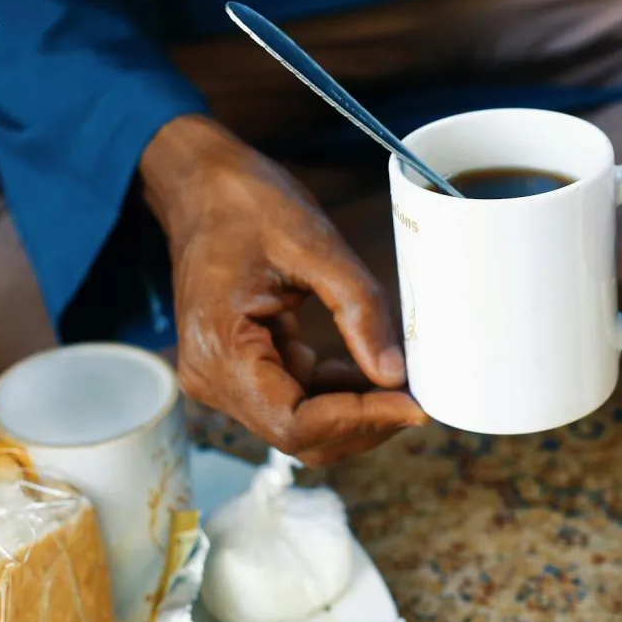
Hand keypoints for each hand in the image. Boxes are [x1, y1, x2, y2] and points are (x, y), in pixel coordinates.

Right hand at [140, 115, 426, 464]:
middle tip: (419, 398)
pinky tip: (374, 369)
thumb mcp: (314, 245)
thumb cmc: (246, 204)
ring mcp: (224, 376)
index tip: (413, 405)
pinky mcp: (242, 367)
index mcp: (221, 350)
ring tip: (405, 384)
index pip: (296, 423)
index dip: (359, 421)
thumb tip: (395, 373)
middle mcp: (213, 377)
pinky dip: (338, 392)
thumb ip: (359, 310)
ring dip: (356, 411)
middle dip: (364, 422)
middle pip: (300, 435)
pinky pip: (296, 398)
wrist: (202, 185)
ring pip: (301, 424)